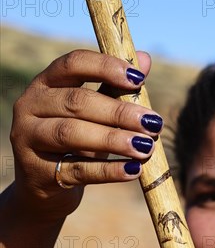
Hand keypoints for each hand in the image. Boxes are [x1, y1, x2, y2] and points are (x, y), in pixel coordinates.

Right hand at [10, 49, 162, 219]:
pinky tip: (133, 170)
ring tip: (145, 147)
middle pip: (76, 102)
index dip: (106, 67)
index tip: (139, 79)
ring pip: (72, 134)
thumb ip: (114, 89)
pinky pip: (78, 170)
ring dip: (114, 140)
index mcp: (45, 84)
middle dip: (119, 113)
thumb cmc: (73, 145)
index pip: (73, 64)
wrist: (44, 187)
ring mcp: (28, 140)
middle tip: (152, 123)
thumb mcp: (92, 116)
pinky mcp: (38, 173)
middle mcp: (30, 107)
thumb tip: (145, 59)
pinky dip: (108, 171)